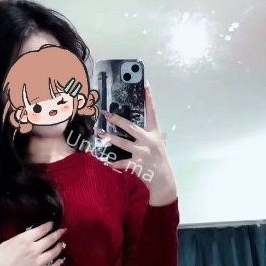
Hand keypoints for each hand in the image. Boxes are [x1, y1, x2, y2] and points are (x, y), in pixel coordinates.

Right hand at [0, 222, 66, 265]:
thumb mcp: (8, 243)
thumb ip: (21, 239)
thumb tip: (32, 235)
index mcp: (24, 240)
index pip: (41, 230)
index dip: (48, 226)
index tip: (51, 224)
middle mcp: (33, 250)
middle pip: (50, 239)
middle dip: (58, 233)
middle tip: (62, 230)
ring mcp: (37, 263)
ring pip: (54, 253)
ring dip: (59, 247)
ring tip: (61, 244)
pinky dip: (58, 263)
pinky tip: (60, 260)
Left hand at [98, 84, 177, 205]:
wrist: (164, 180)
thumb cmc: (160, 160)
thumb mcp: (157, 144)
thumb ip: (147, 135)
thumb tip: (132, 126)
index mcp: (155, 133)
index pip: (152, 112)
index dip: (149, 98)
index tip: (145, 85)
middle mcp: (149, 141)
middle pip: (131, 127)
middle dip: (118, 120)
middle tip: (107, 114)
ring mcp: (143, 152)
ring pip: (123, 143)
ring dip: (111, 138)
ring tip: (101, 134)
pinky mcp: (137, 164)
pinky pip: (122, 162)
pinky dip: (113, 162)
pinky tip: (105, 161)